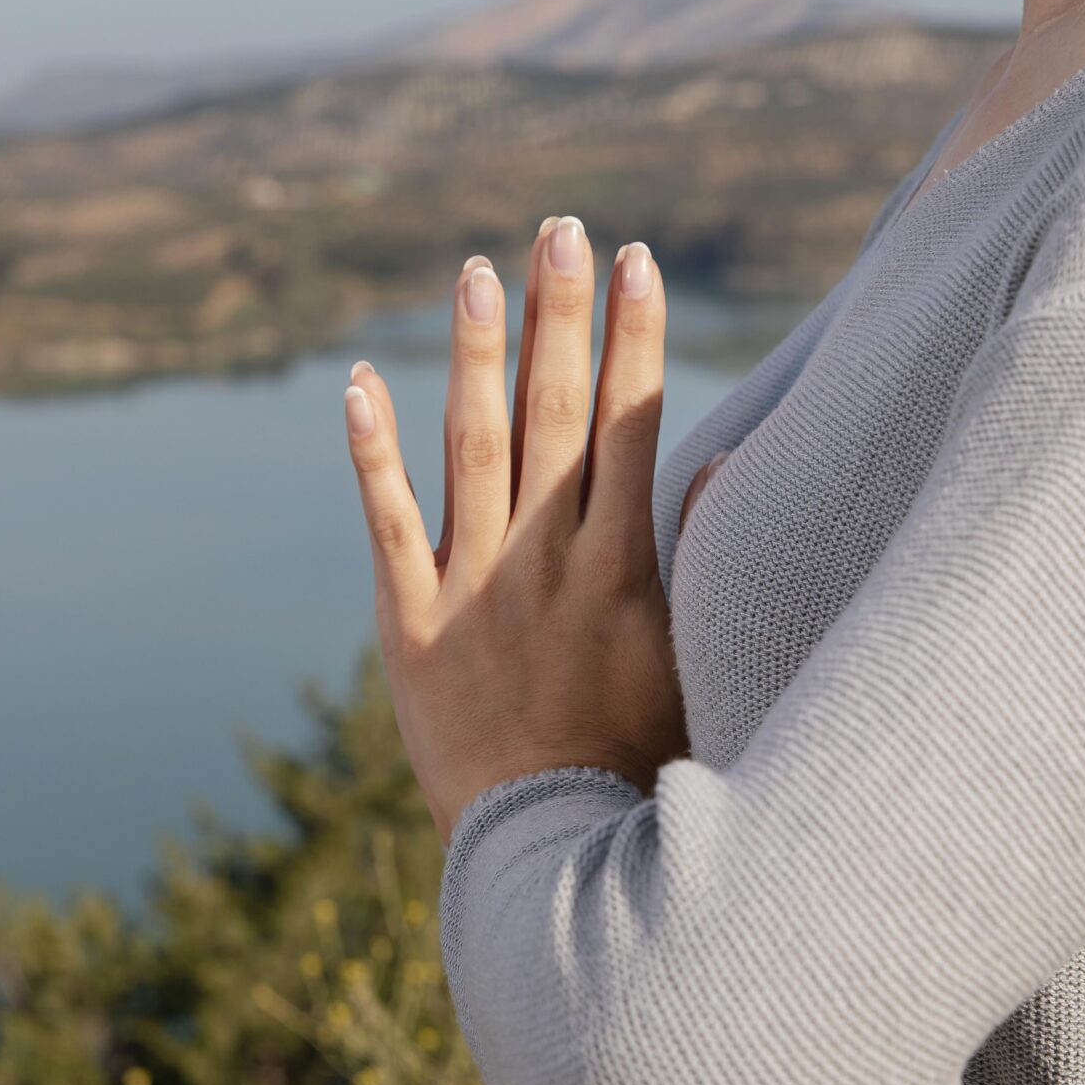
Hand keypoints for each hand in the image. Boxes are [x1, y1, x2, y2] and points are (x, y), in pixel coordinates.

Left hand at [341, 216, 689, 839]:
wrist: (547, 856)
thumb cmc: (636, 768)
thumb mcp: (694, 666)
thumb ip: (699, 562)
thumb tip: (727, 463)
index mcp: (622, 573)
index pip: (633, 427)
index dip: (635, 338)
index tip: (637, 260)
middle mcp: (546, 565)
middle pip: (557, 416)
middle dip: (561, 316)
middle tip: (559, 227)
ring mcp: (473, 591)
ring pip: (474, 448)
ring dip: (474, 354)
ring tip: (474, 269)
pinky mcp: (408, 628)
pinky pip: (387, 525)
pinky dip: (372, 454)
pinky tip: (358, 384)